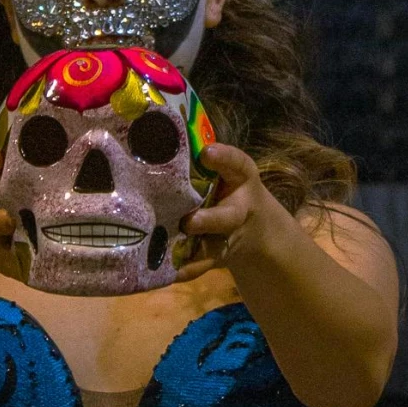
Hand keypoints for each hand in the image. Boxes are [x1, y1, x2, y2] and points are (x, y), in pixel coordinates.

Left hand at [176, 142, 278, 280]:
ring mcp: (229, 236)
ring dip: (195, 250)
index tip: (207, 153)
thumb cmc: (228, 187)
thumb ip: (199, 159)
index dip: (224, 159)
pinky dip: (185, 269)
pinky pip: (201, 265)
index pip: (237, 164)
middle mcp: (238, 208)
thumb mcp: (225, 171)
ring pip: (214, 246)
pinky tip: (164, 273)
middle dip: (209, 220)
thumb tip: (152, 133)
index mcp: (241, 179)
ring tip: (172, 252)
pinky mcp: (218, 256)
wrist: (256, 228)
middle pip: (228, 217)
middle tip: (188, 222)